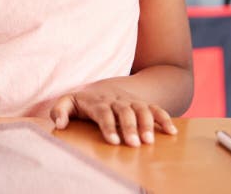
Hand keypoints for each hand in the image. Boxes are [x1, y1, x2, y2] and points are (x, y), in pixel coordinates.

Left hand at [49, 84, 177, 146]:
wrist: (106, 86)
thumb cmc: (84, 101)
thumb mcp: (69, 102)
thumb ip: (60, 111)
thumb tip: (59, 124)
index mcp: (98, 102)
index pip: (103, 112)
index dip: (108, 126)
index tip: (113, 141)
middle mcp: (116, 100)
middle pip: (124, 111)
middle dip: (129, 127)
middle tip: (133, 144)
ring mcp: (131, 101)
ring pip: (142, 109)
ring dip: (147, 124)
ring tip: (149, 141)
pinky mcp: (143, 104)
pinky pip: (155, 109)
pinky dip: (164, 119)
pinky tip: (171, 132)